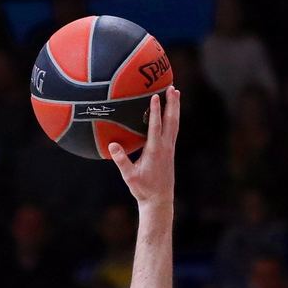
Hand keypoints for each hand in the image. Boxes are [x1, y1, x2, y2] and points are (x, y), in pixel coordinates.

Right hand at [109, 89, 178, 207]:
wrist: (160, 200)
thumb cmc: (143, 189)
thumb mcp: (129, 176)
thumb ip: (121, 161)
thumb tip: (112, 146)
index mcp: (155, 150)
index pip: (156, 126)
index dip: (155, 110)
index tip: (155, 96)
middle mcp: (165, 147)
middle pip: (171, 120)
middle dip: (172, 103)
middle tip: (172, 87)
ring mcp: (170, 149)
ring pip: (174, 123)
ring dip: (175, 107)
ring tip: (176, 92)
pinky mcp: (170, 151)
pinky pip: (173, 130)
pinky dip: (173, 117)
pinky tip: (172, 111)